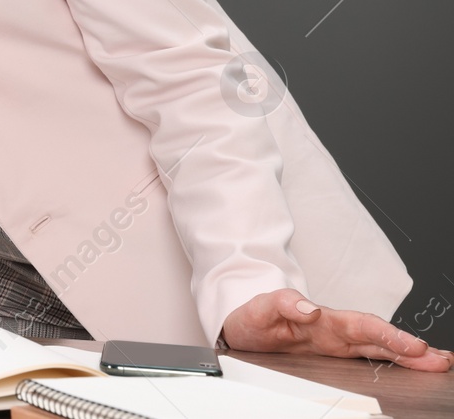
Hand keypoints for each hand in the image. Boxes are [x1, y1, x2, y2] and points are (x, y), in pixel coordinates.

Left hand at [222, 289, 452, 371]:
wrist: (241, 329)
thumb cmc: (254, 317)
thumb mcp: (260, 308)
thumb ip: (283, 304)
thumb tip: (310, 308)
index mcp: (322, 319)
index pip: (360, 325)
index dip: (387, 335)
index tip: (413, 345)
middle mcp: (335, 332)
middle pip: (378, 338)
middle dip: (409, 349)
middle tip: (439, 359)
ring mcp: (337, 345)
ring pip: (378, 349)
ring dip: (408, 357)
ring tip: (439, 364)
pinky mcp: (333, 358)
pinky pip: (367, 359)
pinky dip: (392, 364)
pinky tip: (413, 370)